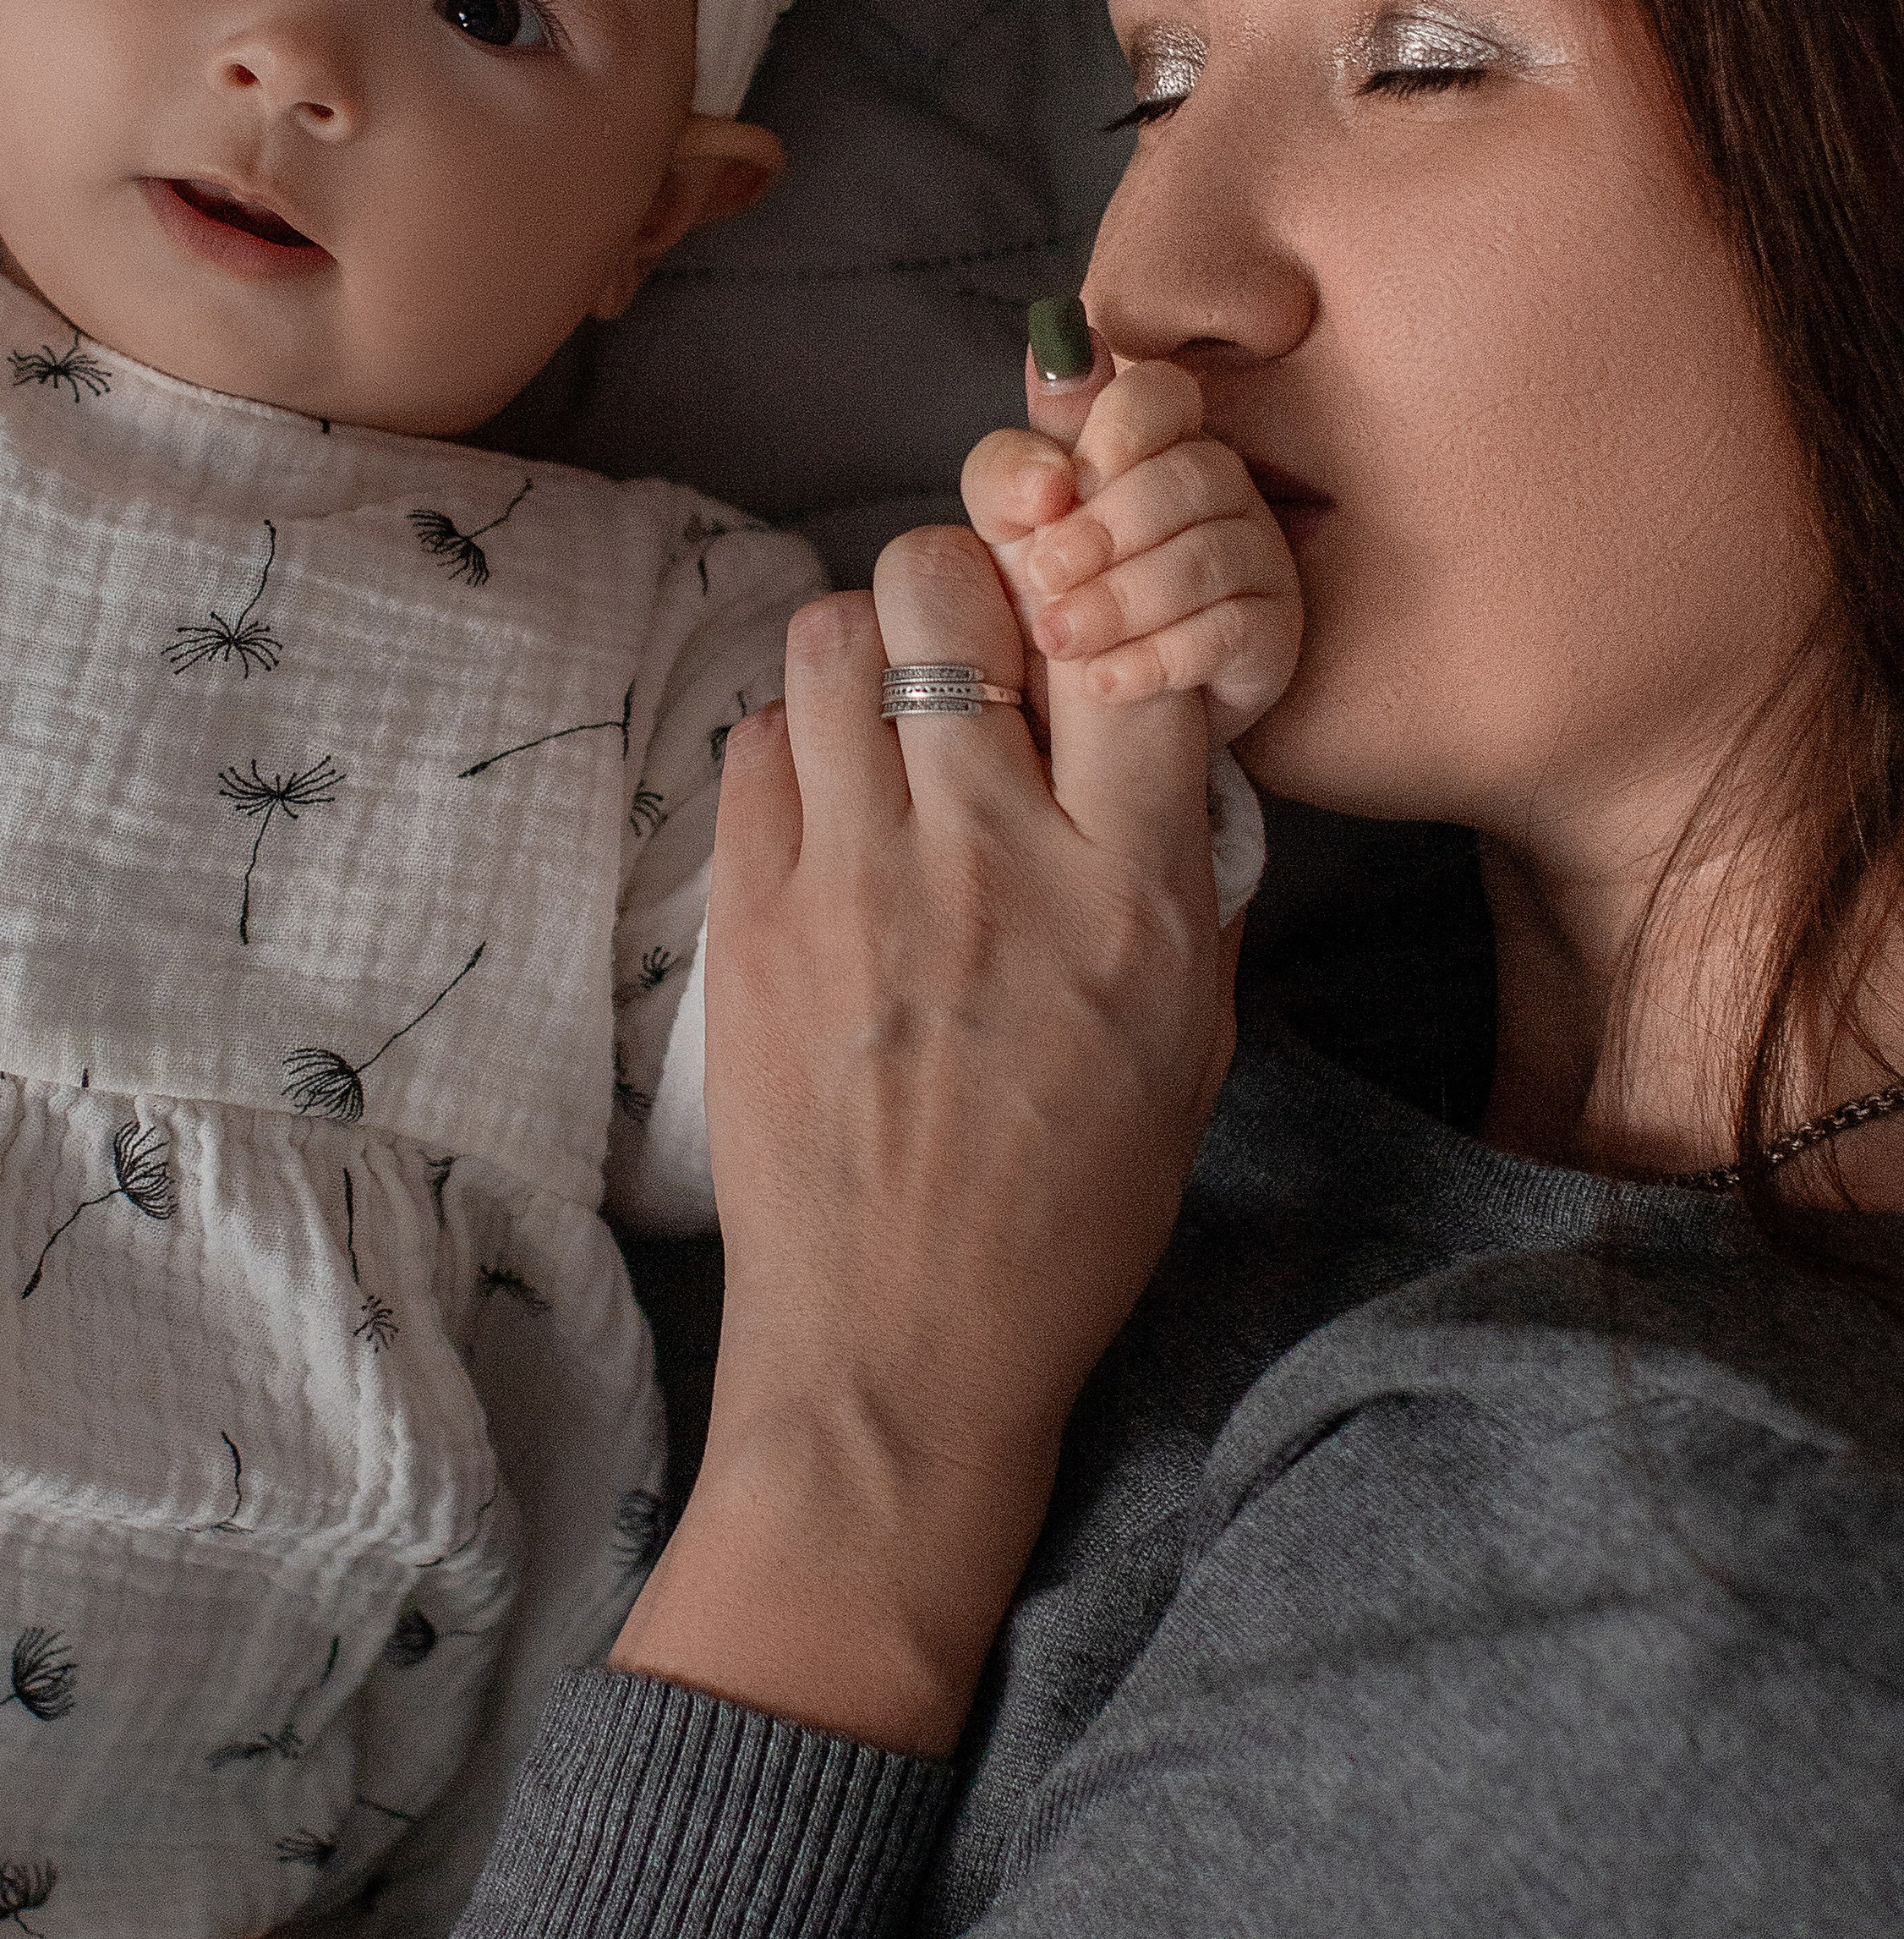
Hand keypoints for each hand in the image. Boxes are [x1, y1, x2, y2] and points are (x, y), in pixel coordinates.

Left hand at [611, 520, 1234, 1756]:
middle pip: (951, 588)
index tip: (1092, 639)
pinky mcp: (747, 912)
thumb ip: (1186, 884)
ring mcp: (852, 877)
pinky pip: (758, 738)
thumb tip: (1168, 747)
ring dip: (870, 651)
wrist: (897, 1349)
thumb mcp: (1192, 1050)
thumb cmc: (1064, 1215)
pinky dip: (796, 744)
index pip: (1130, 642)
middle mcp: (990, 857)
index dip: (1108, 603)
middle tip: (974, 651)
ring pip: (833, 634)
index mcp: (1127, 895)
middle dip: (966, 589)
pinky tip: (828, 810)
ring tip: (891, 723)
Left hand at [961, 336, 1301, 745]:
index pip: (1163, 391)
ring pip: (1208, 556)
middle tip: (1045, 576)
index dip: (1123, 426)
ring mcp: (1256, 555)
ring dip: (1123, 599)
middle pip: (1189, 476)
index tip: (1067, 484)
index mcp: (1154, 440)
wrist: (1090, 694)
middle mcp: (1219, 485)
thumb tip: (1050, 363)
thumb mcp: (1011, 533)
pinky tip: (1105, 681)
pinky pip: (1231, 631)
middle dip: (1107, 528)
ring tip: (1061, 637)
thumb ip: (1017, 460)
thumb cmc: (1057, 592)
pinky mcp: (1273, 630)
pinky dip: (1159, 657)